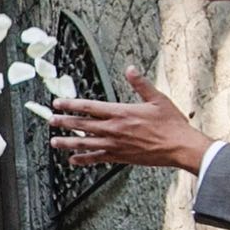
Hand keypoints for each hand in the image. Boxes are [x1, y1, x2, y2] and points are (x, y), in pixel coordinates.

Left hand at [49, 64, 212, 172]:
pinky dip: (84, 160)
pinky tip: (73, 160)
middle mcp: (114, 129)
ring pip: (85, 144)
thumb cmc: (171, 123)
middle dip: (64, 122)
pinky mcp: (119, 157)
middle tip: (50, 121)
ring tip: (54, 142)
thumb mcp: (157, 99)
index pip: (89, 107)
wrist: (180, 147)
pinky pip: (97, 159)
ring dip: (68, 143)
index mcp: (121, 112)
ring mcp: (115, 145)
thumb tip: (130, 69)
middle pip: (82, 125)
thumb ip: (141, 84)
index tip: (57, 103)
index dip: (71, 104)